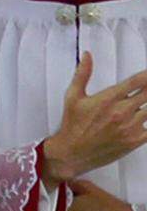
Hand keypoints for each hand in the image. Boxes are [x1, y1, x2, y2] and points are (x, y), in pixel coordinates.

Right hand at [42, 52, 146, 184]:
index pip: (138, 81)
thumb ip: (83, 74)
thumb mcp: (73, 97)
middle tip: (145, 89)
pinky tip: (144, 118)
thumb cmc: (73, 126)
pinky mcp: (134, 141)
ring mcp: (130, 127)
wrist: (71, 154)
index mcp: (109, 99)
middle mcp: (121, 112)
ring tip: (143, 103)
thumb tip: (87, 56)